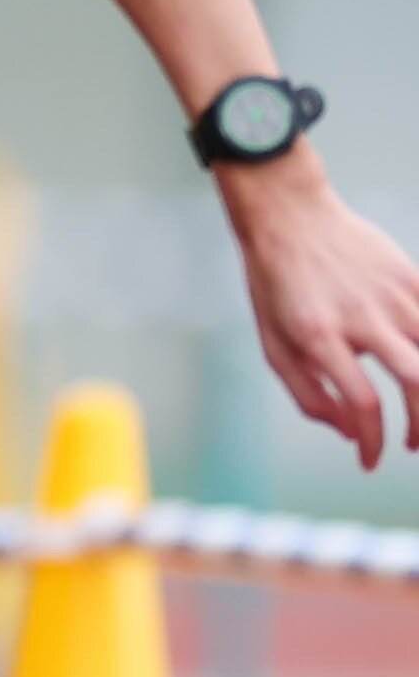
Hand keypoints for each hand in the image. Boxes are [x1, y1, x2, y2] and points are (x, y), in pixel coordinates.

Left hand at [226, 159, 418, 468]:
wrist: (291, 215)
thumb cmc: (276, 285)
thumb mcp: (273, 343)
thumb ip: (309, 395)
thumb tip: (350, 433)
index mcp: (319, 335)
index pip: (363, 402)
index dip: (373, 442)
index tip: (370, 462)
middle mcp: (361, 316)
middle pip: (416, 382)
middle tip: (411, 446)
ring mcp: (391, 294)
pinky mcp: (410, 277)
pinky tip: (418, 377)